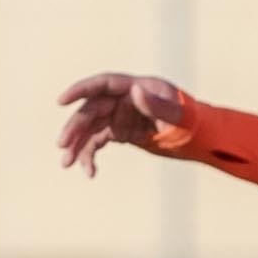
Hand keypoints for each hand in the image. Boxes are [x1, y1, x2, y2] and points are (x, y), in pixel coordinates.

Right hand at [54, 72, 192, 173]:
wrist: (196, 135)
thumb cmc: (190, 119)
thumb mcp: (177, 114)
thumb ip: (157, 104)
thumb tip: (134, 90)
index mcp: (135, 87)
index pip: (103, 84)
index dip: (81, 90)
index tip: (61, 101)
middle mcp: (123, 99)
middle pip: (91, 110)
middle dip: (75, 128)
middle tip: (62, 146)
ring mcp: (119, 116)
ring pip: (90, 128)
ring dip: (77, 145)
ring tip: (66, 163)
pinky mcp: (119, 132)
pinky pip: (98, 142)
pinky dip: (91, 155)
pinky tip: (90, 172)